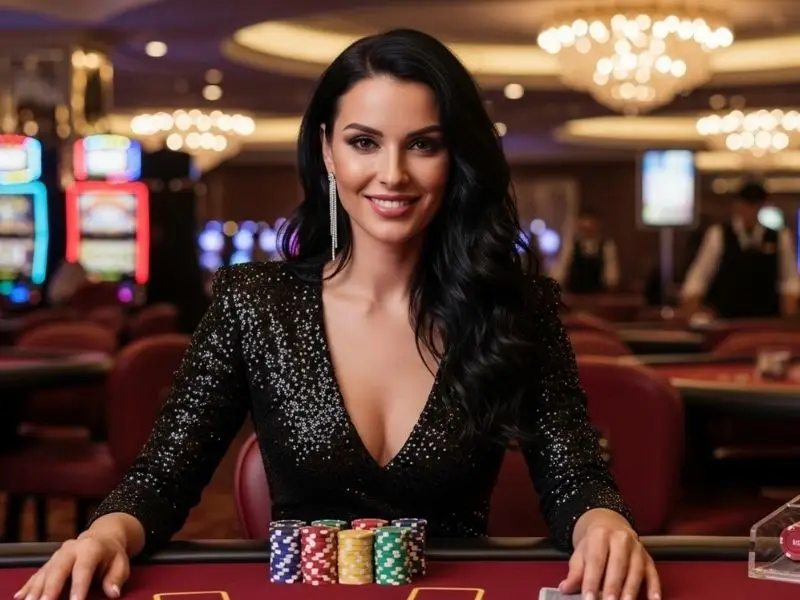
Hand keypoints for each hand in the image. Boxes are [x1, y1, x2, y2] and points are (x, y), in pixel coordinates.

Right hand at [14, 531, 128, 599]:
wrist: (101, 537)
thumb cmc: (112, 554)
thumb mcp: (121, 563)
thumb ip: (116, 577)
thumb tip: (113, 592)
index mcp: (91, 548)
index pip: (83, 568)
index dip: (79, 586)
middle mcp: (71, 549)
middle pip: (59, 568)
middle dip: (51, 587)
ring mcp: (58, 554)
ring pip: (45, 572)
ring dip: (36, 589)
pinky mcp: (50, 561)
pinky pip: (37, 574)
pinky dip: (29, 586)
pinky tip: (21, 597)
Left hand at [559, 509, 659, 599]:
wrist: (609, 525)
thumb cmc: (593, 544)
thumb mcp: (580, 554)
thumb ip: (575, 572)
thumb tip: (565, 588)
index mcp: (600, 535)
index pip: (596, 560)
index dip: (591, 580)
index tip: (588, 598)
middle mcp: (621, 538)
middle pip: (618, 565)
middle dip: (613, 587)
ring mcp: (637, 548)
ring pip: (636, 570)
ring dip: (631, 590)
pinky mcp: (648, 558)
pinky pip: (653, 573)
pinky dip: (654, 588)